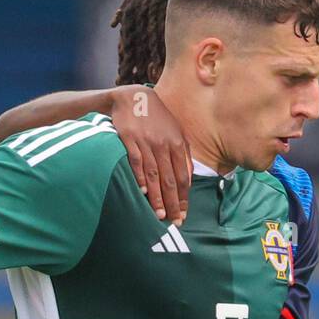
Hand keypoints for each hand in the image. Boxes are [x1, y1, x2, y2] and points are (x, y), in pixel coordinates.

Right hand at [109, 85, 190, 223]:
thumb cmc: (157, 118)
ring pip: (154, 174)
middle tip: (174, 221)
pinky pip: (136, 162)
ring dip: (157, 196)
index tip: (183, 214)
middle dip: (172, 202)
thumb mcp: (175, 132)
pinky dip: (140, 177)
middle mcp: (163, 144)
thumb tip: (188, 177)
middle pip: (170, 179)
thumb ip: (183, 154)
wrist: (134, 97)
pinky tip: (143, 192)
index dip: (183, 197)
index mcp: (178, 143)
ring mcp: (146, 142)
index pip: (183, 176)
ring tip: (159, 214)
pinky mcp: (129, 139)